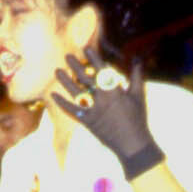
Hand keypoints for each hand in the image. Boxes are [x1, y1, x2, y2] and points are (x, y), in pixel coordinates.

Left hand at [52, 48, 162, 178]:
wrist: (132, 142)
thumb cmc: (138, 117)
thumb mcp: (139, 95)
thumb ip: (137, 75)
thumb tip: (138, 58)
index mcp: (116, 90)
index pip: (102, 70)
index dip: (93, 58)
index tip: (85, 48)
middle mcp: (103, 98)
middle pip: (86, 78)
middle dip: (76, 66)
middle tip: (67, 55)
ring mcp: (94, 110)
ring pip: (76, 92)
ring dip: (65, 80)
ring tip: (57, 70)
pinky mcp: (88, 121)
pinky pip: (72, 110)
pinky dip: (62, 102)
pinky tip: (53, 94)